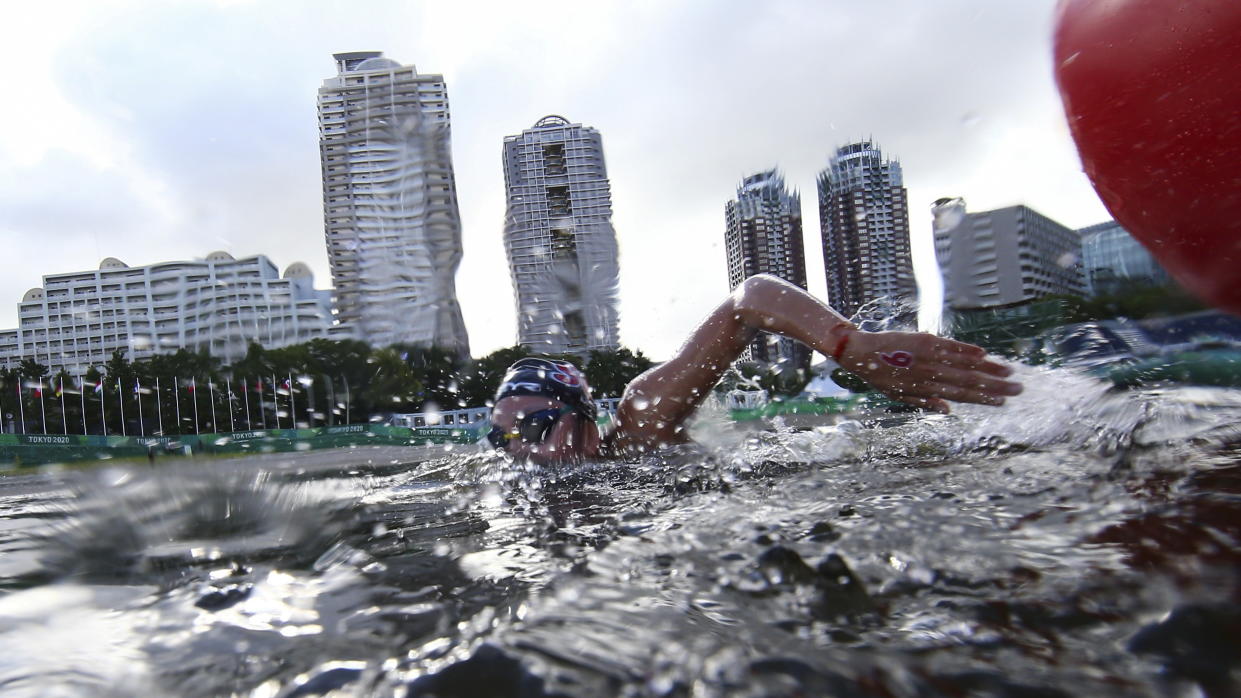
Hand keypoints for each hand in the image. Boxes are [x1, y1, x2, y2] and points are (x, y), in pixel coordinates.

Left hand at [838, 331, 1021, 413]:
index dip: (983, 399)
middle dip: (995, 387)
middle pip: (969, 382)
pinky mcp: (925, 340)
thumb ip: (925, 402)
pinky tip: (984, 354)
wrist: (861, 353)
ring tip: (1009, 372)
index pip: (961, 396)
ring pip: (964, 364)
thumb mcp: (899, 396)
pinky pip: (950, 346)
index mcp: (926, 389)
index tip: (1002, 402)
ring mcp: (929, 356)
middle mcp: (931, 374)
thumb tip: (949, 410)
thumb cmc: (880, 376)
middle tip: (1018, 390)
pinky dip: (967, 350)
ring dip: (988, 368)